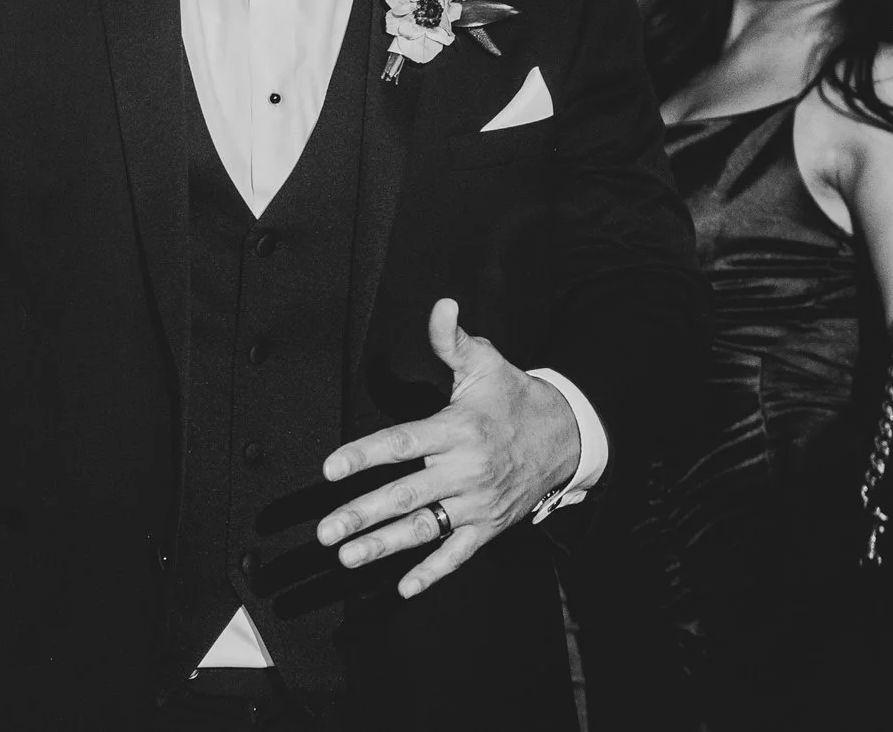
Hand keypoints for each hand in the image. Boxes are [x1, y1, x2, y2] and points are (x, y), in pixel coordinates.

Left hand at [313, 299, 580, 598]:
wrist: (566, 436)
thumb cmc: (514, 397)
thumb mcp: (485, 362)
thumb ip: (452, 339)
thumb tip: (442, 305)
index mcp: (457, 430)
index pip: (402, 443)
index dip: (365, 454)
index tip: (331, 467)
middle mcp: (465, 470)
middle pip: (406, 494)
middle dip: (363, 513)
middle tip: (326, 531)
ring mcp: (477, 502)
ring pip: (425, 528)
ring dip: (384, 546)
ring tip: (348, 557)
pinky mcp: (489, 525)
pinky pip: (458, 553)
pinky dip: (433, 572)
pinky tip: (404, 588)